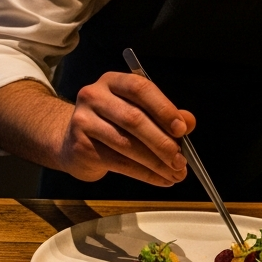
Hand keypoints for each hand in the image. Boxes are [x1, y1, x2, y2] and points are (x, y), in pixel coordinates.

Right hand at [59, 72, 194, 185]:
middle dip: (162, 143)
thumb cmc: (111, 124)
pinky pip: (119, 163)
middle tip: (181, 160)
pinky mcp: (80, 146)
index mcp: (112, 81)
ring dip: (156, 163)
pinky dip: (145, 174)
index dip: (163, 108)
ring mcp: (83, 121)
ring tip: (175, 174)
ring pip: (126, 144)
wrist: (72, 142)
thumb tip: (188, 122)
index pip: (139, 88)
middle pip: (133, 119)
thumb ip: (163, 115)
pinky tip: (160, 179)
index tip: (181, 130)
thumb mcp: (137, 111)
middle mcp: (94, 96)